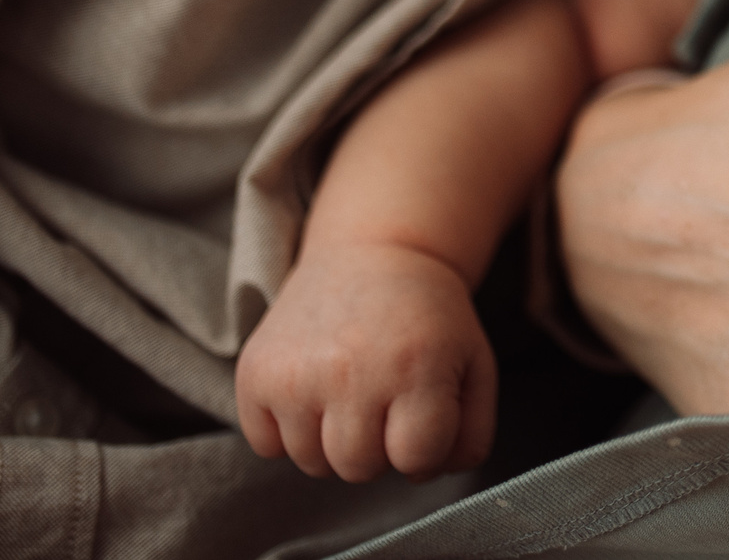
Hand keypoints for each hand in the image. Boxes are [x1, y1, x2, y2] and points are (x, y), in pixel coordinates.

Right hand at [234, 240, 494, 481]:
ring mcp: (297, 373)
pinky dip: (287, 431)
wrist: (371, 254)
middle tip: (383, 402)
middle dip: (377, 449)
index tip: (421, 414)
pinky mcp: (254, 372)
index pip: (415, 459)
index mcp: (417, 367)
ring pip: (312, 464)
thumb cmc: (428, 319)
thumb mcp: (474, 363)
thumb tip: (427, 475)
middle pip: (359, 469)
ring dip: (332, 442)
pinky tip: (312, 389)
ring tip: (350, 391)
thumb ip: (470, 433)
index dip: (423, 448)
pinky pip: (266, 446)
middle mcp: (352, 371)